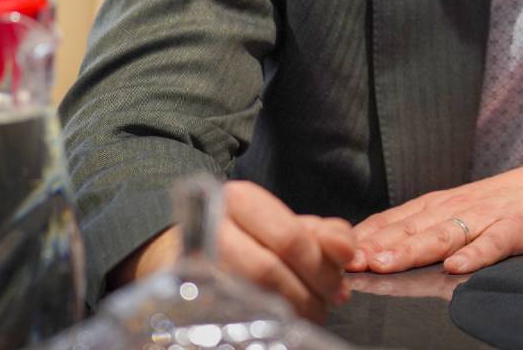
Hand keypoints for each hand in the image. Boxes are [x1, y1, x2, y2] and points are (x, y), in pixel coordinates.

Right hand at [108, 180, 354, 321]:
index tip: (342, 280)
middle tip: (330, 302)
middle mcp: (214, 229)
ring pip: (254, 294)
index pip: (290, 236)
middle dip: (311, 290)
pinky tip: (285, 322)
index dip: (323, 264)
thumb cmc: (241, 234)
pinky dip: (269, 320)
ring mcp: (198, 264)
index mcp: (239, 201)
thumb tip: (347, 252)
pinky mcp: (190, 294)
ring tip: (312, 313)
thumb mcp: (282, 224)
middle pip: (272, 269)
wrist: (174, 247)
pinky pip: (238, 311)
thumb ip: (321, 233)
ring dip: (294, 309)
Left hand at [347, 158, 522, 274]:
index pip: (398, 218)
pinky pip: (495, 242)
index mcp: (447, 205)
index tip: (336, 251)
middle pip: (413, 227)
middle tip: (348, 260)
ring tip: (387, 263)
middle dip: (378, 244)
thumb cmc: (519, 201)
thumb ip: (433, 228)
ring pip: (445, 233)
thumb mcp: (469, 212)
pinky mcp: (521, 227)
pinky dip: (475, 254)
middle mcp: (462, 207)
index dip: (367, 236)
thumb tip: (387, 247)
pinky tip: (457, 267)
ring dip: (413, 248)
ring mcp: (491, 216)